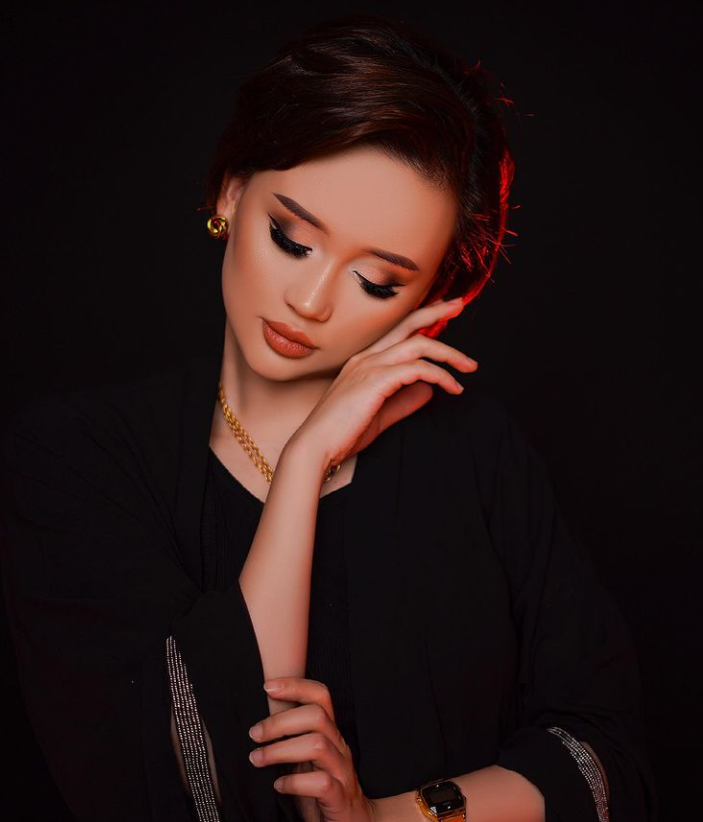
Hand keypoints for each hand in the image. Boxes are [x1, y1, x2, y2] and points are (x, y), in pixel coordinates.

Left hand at [248, 676, 378, 821]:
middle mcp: (339, 747)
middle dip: (280, 721)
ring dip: (281, 750)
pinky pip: (321, 783)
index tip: (268, 686)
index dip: (296, 685)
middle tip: (254, 734)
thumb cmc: (322, 789)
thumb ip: (292, 739)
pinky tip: (279, 786)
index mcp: (331, 733)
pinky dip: (295, 782)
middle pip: (316, 716)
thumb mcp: (307, 759)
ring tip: (258, 759)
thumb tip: (257, 723)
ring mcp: (342, 771)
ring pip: (318, 745)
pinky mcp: (340, 798)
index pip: (321, 696)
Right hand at [289, 297, 477, 472]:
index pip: (398, 331)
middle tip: (459, 305)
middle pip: (408, 325)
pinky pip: (419, 369)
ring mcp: (370, 366)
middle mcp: (367, 357)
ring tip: (469, 367)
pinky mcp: (377, 381)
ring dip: (449, 354)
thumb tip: (429, 390)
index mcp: (364, 361)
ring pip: (419, 345)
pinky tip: (452, 388)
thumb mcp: (380, 414)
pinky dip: (440, 376)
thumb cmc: (343, 433)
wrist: (316, 446)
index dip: (422, 319)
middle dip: (436, 312)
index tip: (444, 312)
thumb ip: (404, 401)